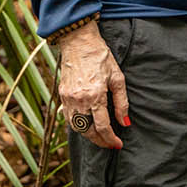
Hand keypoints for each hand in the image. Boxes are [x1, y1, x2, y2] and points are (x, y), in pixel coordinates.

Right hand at [57, 22, 129, 149]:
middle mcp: (79, 100)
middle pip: (88, 131)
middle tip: (110, 143)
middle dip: (100, 141)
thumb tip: (125, 122)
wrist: (79, 42)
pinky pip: (68, 118)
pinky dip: (78, 126)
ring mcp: (68, 99)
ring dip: (88, 135)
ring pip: (76, 127)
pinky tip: (86, 126)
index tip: (118, 144)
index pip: (102, 127)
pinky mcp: (61, 95)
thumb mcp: (117, 77)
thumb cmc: (101, 57)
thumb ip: (122, 102)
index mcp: (95, 95)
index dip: (111, 139)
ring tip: (100, 137)